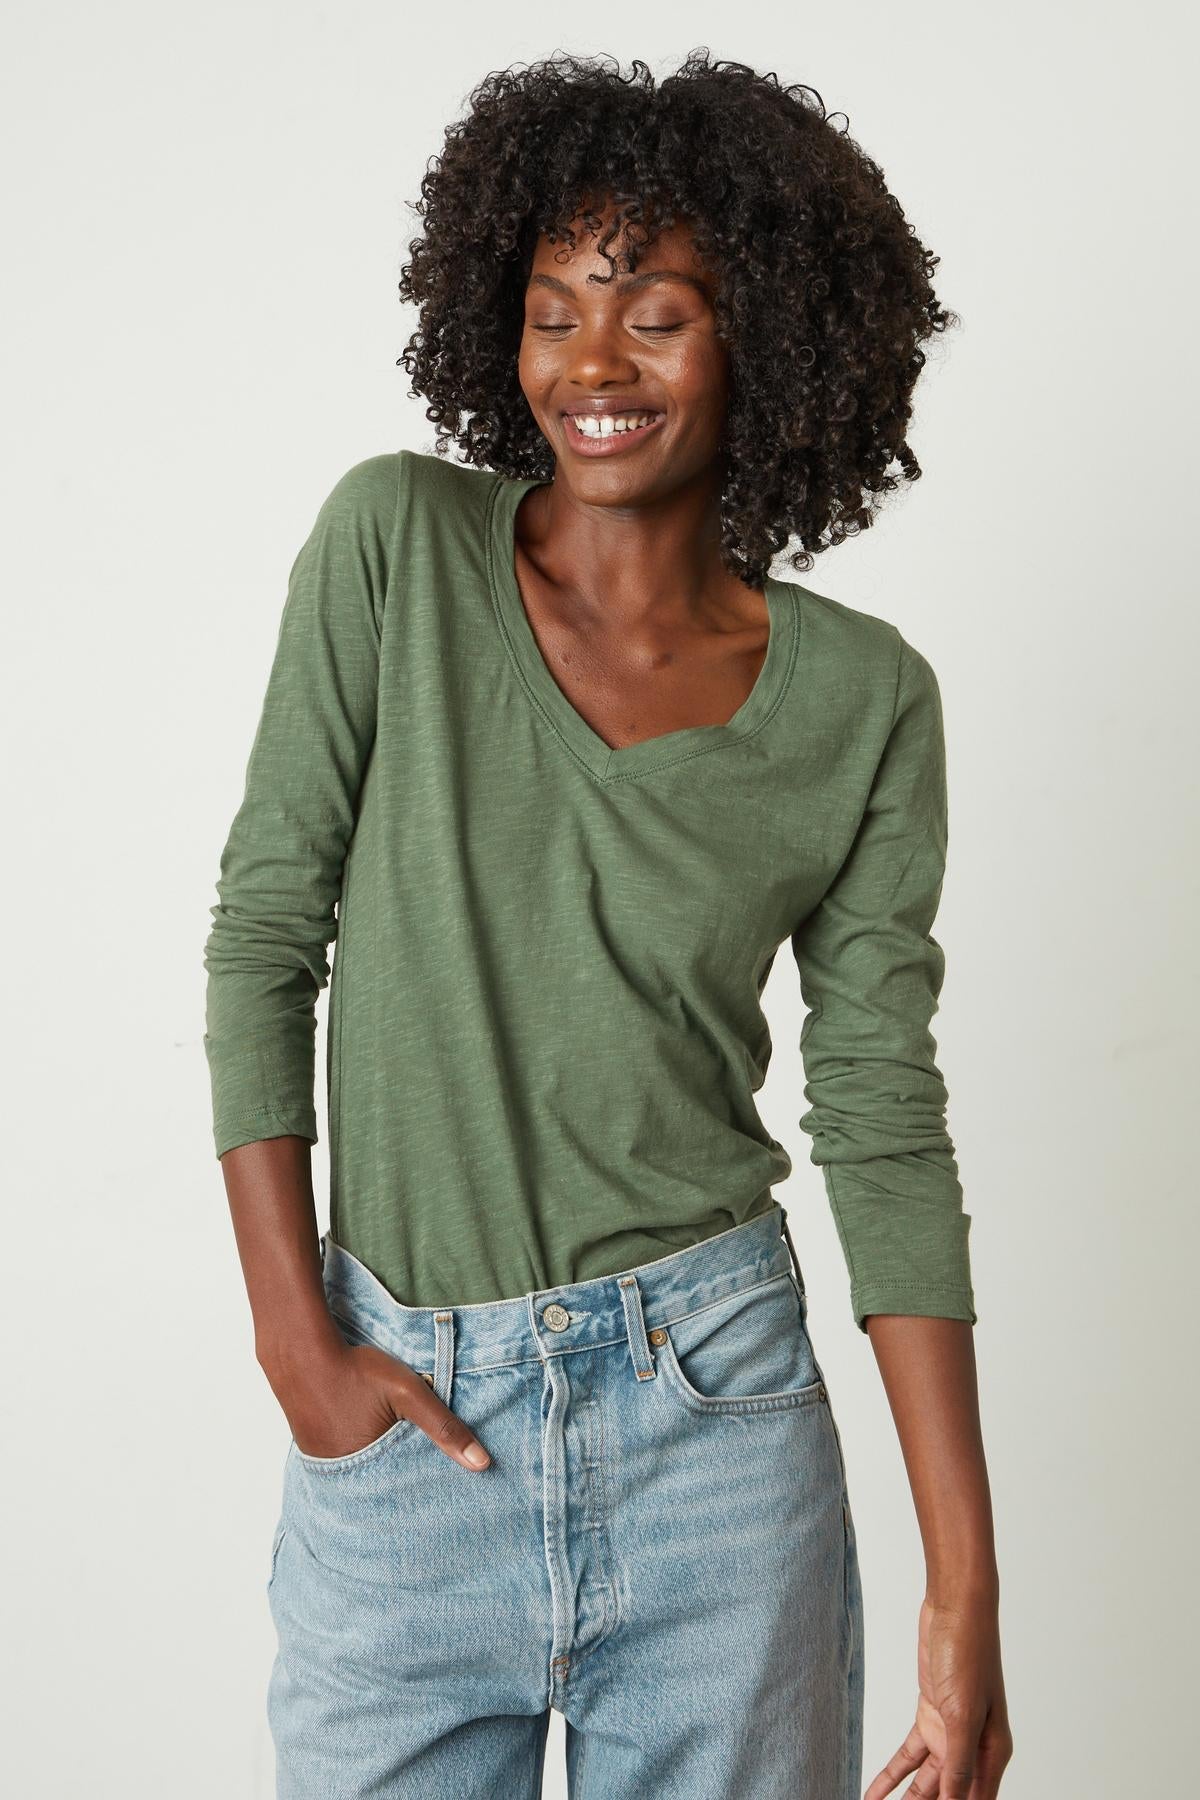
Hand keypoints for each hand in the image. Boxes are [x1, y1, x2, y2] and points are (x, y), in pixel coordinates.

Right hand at [266, 1337, 491, 1472]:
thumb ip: (444, 1427)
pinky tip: (368, 1439)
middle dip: (404, 1484)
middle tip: (422, 1478)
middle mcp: (343, 1477)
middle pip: (384, 1488)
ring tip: (398, 1459)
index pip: (406, 1496)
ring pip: (364, 1474)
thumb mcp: (408, 1394)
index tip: (442, 1492)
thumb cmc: (356, 1370)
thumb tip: (482, 1464)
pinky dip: (361, 1456)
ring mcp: (325, 1464)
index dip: (424, 1492)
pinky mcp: (313, 1449)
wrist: (300, 1352)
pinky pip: (345, 1462)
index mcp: (368, 1472)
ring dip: (381, 1468)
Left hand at [863, 1589, 1011, 1797]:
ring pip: (926, 1782)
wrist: (956, 1608)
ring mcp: (951, 1733)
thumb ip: (958, 1762)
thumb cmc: (969, 1653)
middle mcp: (974, 1748)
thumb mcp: (962, 1713)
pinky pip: (909, 1757)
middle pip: (947, 1795)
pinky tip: (874, 1793)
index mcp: (992, 1753)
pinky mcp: (931, 1716)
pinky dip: (892, 1775)